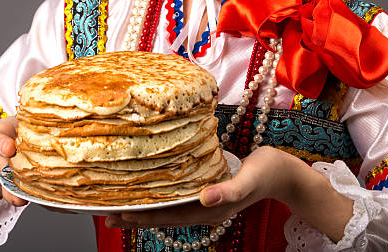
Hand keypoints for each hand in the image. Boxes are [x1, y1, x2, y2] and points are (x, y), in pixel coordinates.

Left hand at [105, 146, 296, 228]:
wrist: (281, 171)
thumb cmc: (266, 173)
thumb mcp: (248, 180)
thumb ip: (227, 191)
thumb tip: (204, 199)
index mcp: (209, 211)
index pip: (168, 217)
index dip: (143, 216)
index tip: (118, 213)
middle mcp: (202, 208)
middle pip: (162, 215)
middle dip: (135, 214)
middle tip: (105, 211)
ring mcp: (204, 200)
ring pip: (167, 206)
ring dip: (143, 205)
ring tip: (119, 202)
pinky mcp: (206, 188)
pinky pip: (177, 194)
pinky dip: (159, 193)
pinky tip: (149, 186)